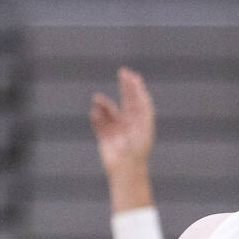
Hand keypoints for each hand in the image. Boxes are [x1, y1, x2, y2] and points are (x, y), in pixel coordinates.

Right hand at [89, 66, 155, 180]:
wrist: (127, 167)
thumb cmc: (139, 147)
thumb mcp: (144, 123)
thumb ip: (143, 105)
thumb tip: (139, 89)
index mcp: (140, 121)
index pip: (138, 100)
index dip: (135, 87)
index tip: (131, 74)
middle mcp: (129, 123)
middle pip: (126, 100)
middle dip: (125, 87)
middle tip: (122, 72)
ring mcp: (116, 130)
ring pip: (108, 111)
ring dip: (103, 103)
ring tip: (96, 98)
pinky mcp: (104, 138)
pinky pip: (98, 124)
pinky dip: (96, 117)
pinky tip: (94, 112)